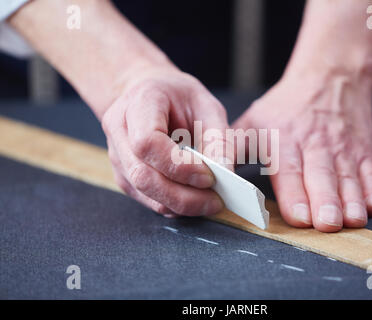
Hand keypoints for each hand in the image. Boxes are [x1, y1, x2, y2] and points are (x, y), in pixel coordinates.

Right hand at [101, 68, 230, 216]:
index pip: (147, 142)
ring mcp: (117, 154)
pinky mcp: (123, 175)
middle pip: (142, 174)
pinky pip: (146, 198)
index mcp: (139, 101)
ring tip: (210, 203)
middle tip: (216, 202)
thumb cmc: (179, 97)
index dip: (178, 165)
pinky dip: (173, 205)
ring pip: (143, 191)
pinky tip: (194, 200)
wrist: (150, 93)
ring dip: (180, 204)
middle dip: (183, 196)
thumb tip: (226, 172)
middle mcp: (119, 129)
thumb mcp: (207, 106)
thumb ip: (218, 138)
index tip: (209, 177)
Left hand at [233, 70, 371, 231]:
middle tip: (328, 224)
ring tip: (353, 221)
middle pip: (321, 176)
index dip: (295, 195)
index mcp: (284, 140)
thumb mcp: (252, 122)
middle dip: (325, 202)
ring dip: (351, 200)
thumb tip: (212, 174)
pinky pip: (371, 171)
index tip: (299, 217)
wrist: (329, 78)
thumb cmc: (284, 108)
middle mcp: (315, 145)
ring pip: (348, 177)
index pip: (289, 171)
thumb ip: (232, 149)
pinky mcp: (365, 150)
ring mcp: (343, 148)